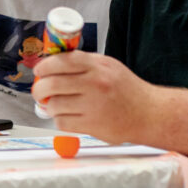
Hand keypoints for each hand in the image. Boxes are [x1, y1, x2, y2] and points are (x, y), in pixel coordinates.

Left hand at [32, 51, 155, 143]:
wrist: (149, 113)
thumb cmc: (128, 90)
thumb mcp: (109, 66)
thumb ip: (85, 64)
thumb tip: (54, 64)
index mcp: (98, 66)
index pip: (62, 61)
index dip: (44, 66)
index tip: (39, 71)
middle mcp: (95, 84)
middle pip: (53, 83)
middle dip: (39, 88)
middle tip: (39, 91)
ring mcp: (93, 105)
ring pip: (55, 104)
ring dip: (50, 106)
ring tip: (54, 105)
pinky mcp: (92, 125)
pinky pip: (63, 122)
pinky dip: (59, 120)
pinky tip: (66, 116)